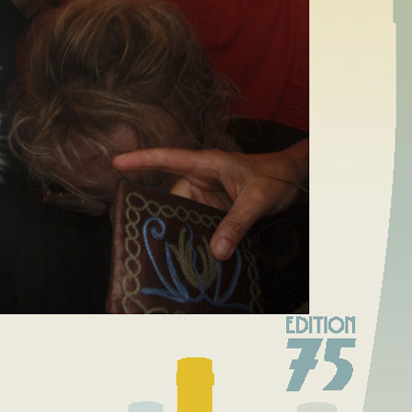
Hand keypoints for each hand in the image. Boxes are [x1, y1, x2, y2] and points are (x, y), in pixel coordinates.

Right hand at [111, 141, 307, 260]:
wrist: (295, 181)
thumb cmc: (275, 177)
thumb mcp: (256, 200)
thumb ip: (236, 224)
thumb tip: (216, 252)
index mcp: (206, 163)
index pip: (167, 158)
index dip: (141, 160)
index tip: (116, 163)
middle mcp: (202, 178)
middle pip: (172, 196)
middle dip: (162, 215)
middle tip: (148, 236)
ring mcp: (208, 195)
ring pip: (184, 213)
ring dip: (182, 230)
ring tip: (173, 251)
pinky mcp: (216, 210)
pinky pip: (199, 223)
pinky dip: (197, 237)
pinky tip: (195, 253)